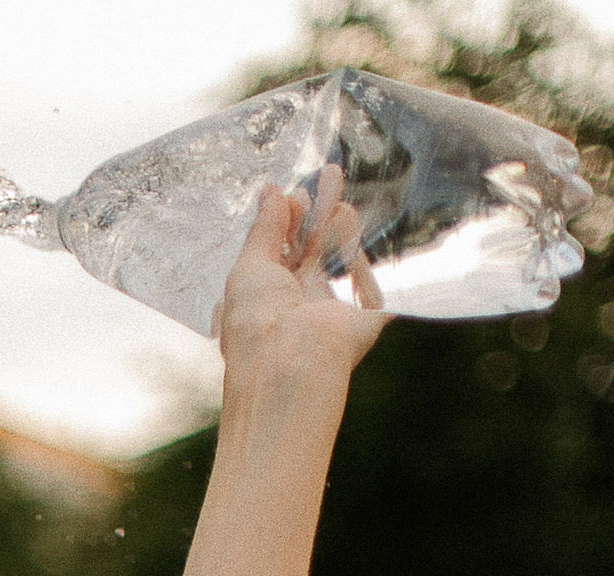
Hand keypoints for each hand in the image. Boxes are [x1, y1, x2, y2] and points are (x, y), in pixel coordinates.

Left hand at [216, 174, 387, 391]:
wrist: (291, 363)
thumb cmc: (256, 324)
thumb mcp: (248, 267)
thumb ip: (263, 229)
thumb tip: (270, 193)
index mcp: (263, 300)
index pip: (278, 252)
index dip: (287, 219)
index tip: (295, 193)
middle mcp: (295, 306)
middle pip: (311, 248)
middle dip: (318, 209)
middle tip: (330, 173)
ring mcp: (327, 312)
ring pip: (338, 257)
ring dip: (338, 220)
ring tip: (339, 186)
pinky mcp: (360, 318)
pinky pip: (366, 280)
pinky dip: (360, 250)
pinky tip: (353, 219)